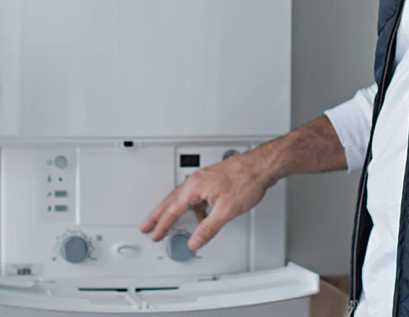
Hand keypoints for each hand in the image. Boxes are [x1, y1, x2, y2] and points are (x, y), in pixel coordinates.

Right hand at [140, 152, 275, 250]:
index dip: (162, 225)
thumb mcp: (226, 211)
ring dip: (175, 211)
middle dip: (158, 216)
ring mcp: (204, 179)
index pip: (173, 210)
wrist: (261, 166)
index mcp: (194, 187)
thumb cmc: (246, 180)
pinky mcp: (212, 180)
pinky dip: (194, 208)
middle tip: (147, 226)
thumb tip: (195, 241)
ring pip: (182, 198)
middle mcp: (196, 180)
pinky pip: (196, 196)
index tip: (154, 234)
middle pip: (171, 201)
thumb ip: (208, 228)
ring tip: (170, 224)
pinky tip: (201, 216)